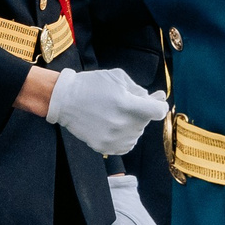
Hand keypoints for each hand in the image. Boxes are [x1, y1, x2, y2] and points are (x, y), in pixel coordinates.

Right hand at [43, 67, 169, 155]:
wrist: (64, 99)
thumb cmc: (91, 85)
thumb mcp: (118, 77)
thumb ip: (139, 89)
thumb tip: (156, 99)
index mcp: (130, 105)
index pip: (159, 111)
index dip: (158, 104)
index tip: (153, 102)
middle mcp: (124, 125)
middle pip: (145, 122)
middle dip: (140, 112)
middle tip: (123, 103)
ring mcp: (114, 138)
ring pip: (136, 134)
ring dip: (131, 125)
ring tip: (114, 114)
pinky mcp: (105, 147)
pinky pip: (126, 145)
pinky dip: (123, 137)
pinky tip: (113, 126)